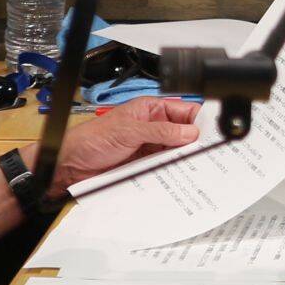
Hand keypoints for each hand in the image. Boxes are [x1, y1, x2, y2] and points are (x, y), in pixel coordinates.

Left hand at [44, 96, 208, 195]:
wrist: (71, 166)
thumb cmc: (91, 140)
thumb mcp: (129, 131)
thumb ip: (161, 131)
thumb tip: (189, 133)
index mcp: (150, 109)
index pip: (184, 110)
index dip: (199, 120)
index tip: (213, 132)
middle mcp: (153, 127)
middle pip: (184, 133)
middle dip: (195, 142)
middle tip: (210, 152)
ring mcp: (150, 147)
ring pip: (176, 152)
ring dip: (184, 159)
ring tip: (198, 166)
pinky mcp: (145, 166)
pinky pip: (165, 167)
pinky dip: (173, 171)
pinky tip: (181, 175)